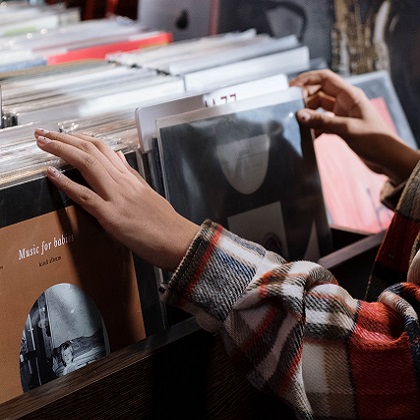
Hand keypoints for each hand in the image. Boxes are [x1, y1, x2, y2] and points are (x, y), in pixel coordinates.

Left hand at [34, 129, 199, 270]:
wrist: (179, 241)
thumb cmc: (165, 223)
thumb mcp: (148, 193)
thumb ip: (132, 175)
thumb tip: (120, 158)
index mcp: (130, 178)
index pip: (102, 148)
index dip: (79, 138)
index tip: (63, 135)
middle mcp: (123, 182)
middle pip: (90, 151)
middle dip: (63, 139)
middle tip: (43, 134)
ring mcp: (117, 197)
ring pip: (86, 165)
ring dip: (61, 151)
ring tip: (42, 144)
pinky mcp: (112, 216)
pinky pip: (86, 196)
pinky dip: (67, 183)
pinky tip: (51, 173)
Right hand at [290, 69, 419, 184]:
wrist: (388, 158)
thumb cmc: (374, 140)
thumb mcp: (346, 129)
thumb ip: (322, 122)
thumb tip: (299, 115)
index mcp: (350, 95)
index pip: (325, 78)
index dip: (307, 79)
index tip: (290, 87)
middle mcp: (346, 101)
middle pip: (319, 92)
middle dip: (304, 99)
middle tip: (291, 109)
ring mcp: (343, 114)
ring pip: (319, 108)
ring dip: (309, 114)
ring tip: (298, 123)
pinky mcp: (341, 126)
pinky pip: (323, 122)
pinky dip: (315, 127)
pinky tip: (310, 137)